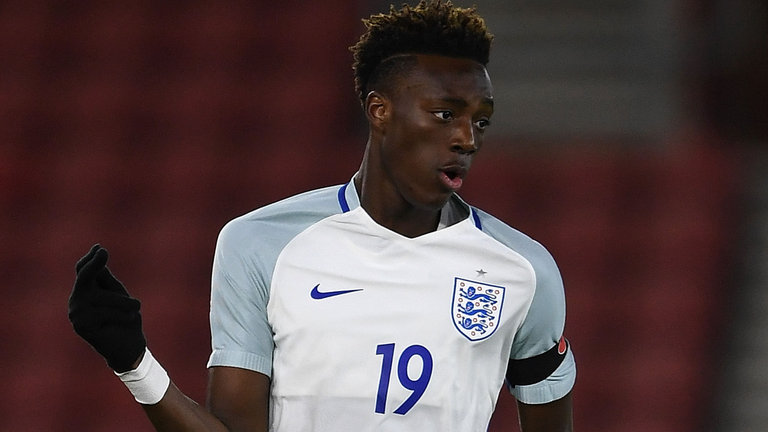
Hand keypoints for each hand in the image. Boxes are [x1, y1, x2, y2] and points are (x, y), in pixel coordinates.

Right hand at [68, 245, 146, 371]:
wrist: (129, 348)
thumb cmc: (126, 319)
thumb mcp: (118, 295)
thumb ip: (107, 279)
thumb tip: (98, 255)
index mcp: (85, 293)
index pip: (83, 272)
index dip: (90, 260)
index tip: (99, 248)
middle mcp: (77, 302)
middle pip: (84, 278)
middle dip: (93, 264)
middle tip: (103, 252)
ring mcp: (77, 315)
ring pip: (102, 297)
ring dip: (124, 302)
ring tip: (136, 308)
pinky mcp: (82, 327)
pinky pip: (105, 312)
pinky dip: (122, 314)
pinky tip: (128, 319)